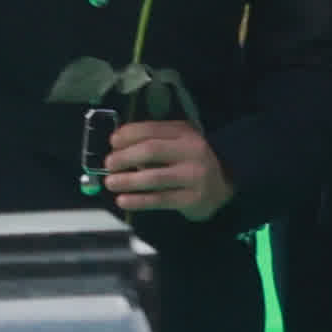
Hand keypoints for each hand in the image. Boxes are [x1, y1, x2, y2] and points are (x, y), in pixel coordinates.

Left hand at [102, 115, 232, 222]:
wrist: (223, 188)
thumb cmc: (190, 162)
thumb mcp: (177, 142)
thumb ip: (153, 140)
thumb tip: (117, 146)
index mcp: (185, 133)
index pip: (152, 130)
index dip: (128, 134)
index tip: (112, 142)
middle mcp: (192, 152)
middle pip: (151, 150)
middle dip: (124, 157)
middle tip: (109, 164)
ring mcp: (194, 176)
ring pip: (154, 177)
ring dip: (127, 181)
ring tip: (111, 183)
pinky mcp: (192, 199)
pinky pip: (160, 199)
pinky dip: (138, 201)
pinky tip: (123, 201)